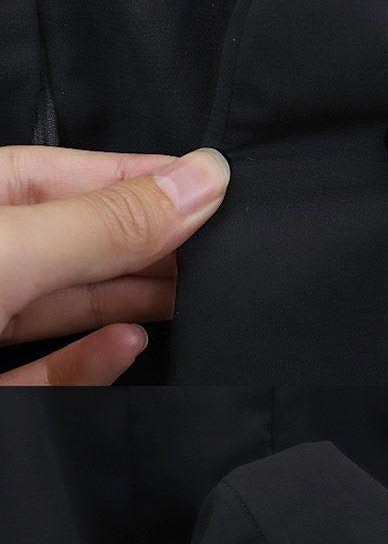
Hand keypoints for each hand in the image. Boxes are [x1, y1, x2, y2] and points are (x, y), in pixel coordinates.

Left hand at [0, 145, 229, 383]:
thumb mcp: (13, 249)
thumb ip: (106, 224)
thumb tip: (197, 183)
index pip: (71, 173)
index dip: (144, 177)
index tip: (211, 185)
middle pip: (81, 242)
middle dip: (150, 245)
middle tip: (212, 251)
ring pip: (71, 306)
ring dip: (132, 302)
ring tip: (187, 299)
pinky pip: (49, 371)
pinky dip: (93, 359)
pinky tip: (130, 344)